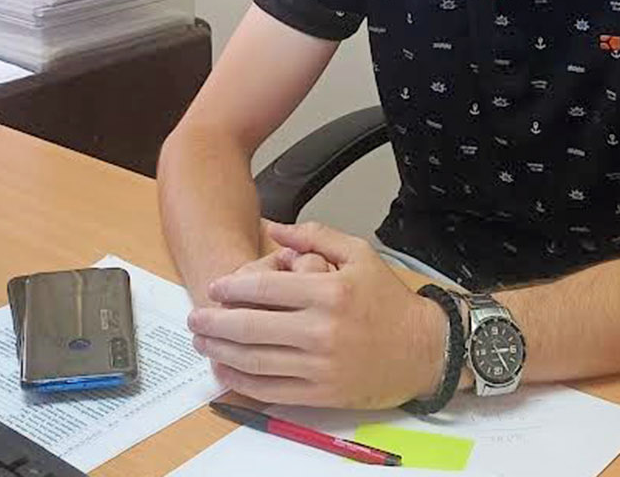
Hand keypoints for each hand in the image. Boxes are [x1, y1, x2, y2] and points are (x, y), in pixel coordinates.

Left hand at [189, 221, 446, 408]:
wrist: (423, 350)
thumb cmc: (389, 302)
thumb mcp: (359, 254)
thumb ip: (313, 237)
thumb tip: (273, 226)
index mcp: (329, 292)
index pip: (265, 289)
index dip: (231, 289)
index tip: (216, 288)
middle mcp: (322, 330)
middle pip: (251, 326)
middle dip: (215, 321)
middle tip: (196, 317)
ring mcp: (320, 365)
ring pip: (254, 360)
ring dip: (220, 350)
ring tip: (203, 340)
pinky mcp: (321, 393)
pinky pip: (270, 389)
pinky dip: (241, 381)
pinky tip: (226, 369)